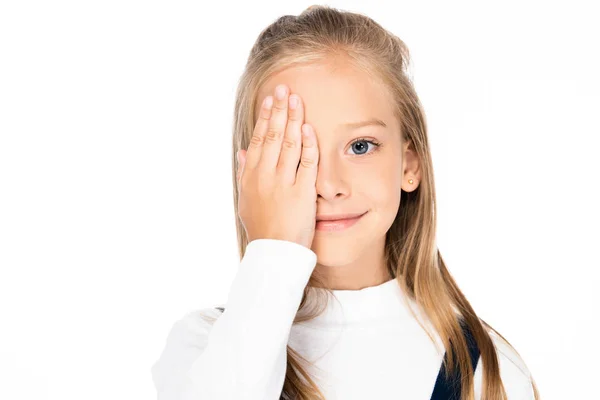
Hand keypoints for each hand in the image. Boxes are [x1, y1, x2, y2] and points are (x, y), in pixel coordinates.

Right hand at [236, 84, 318, 248]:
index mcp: (251, 176)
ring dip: (293, 119)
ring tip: (296, 99)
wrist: (274, 252)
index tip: (270, 99)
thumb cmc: (261, 226)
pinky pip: (306, 163)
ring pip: (288, 144)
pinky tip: (309, 127)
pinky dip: (308, 144)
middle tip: (284, 88)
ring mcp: (284, 182)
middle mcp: (265, 175)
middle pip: (272, 135)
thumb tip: (243, 152)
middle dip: (279, 110)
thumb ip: (244, 173)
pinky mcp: (302, 192)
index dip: (265, 117)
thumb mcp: (245, 199)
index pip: (258, 139)